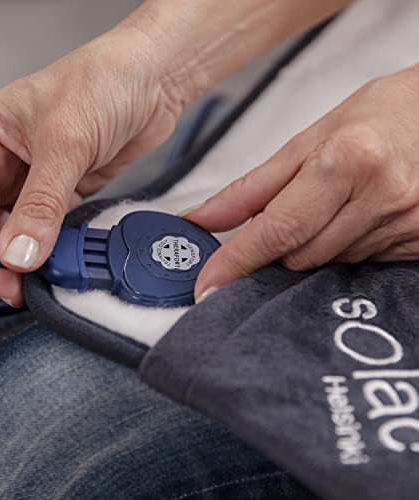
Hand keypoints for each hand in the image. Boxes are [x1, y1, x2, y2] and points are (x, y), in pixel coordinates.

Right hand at [0, 27, 189, 306]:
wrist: (152, 80)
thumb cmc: (104, 83)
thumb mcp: (65, 144)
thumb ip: (40, 204)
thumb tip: (18, 254)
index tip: (8, 280)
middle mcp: (0, 159)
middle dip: (0, 259)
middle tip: (23, 288)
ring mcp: (32, 177)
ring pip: (16, 232)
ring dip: (29, 257)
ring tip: (48, 276)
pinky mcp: (63, 190)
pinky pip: (49, 229)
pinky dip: (54, 247)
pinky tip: (64, 259)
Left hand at [185, 65, 418, 300]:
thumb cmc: (372, 120)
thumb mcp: (305, 143)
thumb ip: (249, 189)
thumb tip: (201, 219)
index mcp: (348, 161)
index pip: (278, 229)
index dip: (238, 260)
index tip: (208, 284)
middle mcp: (382, 197)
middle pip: (300, 256)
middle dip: (281, 245)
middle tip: (293, 210)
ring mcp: (408, 225)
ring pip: (329, 263)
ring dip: (315, 242)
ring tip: (334, 203)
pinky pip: (360, 265)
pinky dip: (343, 247)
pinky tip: (356, 217)